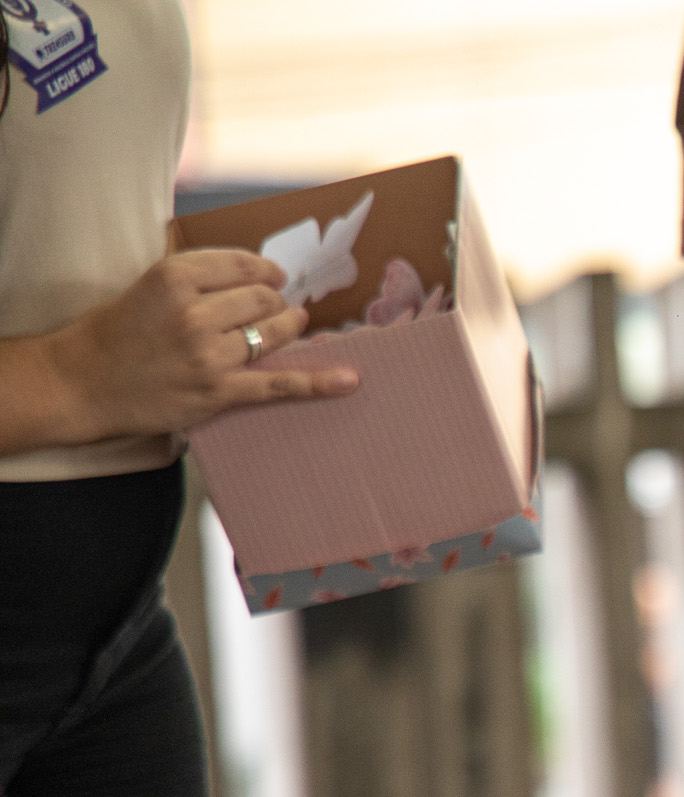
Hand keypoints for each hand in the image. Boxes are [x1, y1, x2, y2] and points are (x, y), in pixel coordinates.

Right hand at [46, 249, 357, 442]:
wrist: (80, 383)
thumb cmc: (112, 333)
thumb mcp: (147, 285)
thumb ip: (194, 275)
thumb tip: (251, 269)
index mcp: (173, 277)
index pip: (242, 264)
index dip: (265, 271)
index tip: (274, 276)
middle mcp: (193, 312)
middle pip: (263, 298)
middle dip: (274, 301)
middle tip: (273, 307)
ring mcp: (208, 354)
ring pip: (273, 332)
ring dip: (289, 327)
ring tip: (292, 325)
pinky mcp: (219, 391)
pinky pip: (279, 383)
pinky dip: (318, 382)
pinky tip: (349, 380)